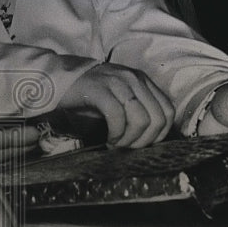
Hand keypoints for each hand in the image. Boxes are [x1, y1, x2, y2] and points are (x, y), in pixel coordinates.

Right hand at [58, 63, 173, 146]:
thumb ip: (137, 109)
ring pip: (140, 119)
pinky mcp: (100, 89)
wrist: (59, 80)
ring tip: (116, 144)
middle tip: (127, 148)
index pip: (168, 110)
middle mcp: (133, 78)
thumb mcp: (119, 98)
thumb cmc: (90, 95)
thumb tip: (151, 138)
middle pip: (157, 118)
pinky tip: (108, 139)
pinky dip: (116, 134)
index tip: (142, 143)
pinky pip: (118, 117)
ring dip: (129, 140)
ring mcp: (117, 82)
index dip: (160, 134)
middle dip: (144, 141)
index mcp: (141, 80)